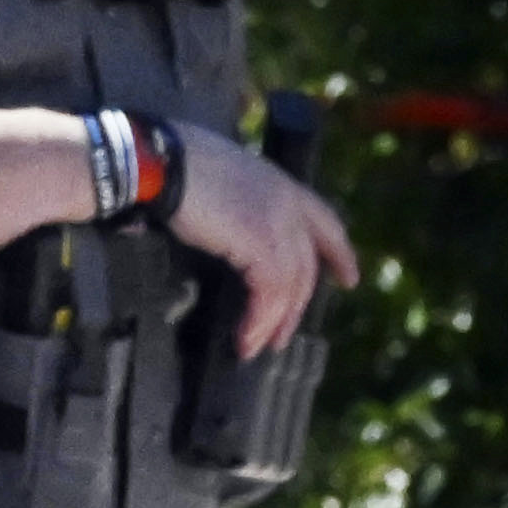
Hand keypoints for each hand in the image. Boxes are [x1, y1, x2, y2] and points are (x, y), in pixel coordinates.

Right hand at [165, 125, 362, 353]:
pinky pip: (271, 293)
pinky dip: (260, 319)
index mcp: (280, 184)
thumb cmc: (173, 164)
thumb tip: (229, 231)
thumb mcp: (221, 180)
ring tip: (256, 345)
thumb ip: (238, 204)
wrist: (159, 161)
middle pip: (306, 265)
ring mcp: (279, 223)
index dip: (340, 254)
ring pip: (291, 285)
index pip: (325, 222)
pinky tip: (247, 336)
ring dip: (274, 322)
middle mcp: (288, 203)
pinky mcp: (262, 245)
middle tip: (281, 335)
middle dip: (298, 306)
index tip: (349, 279)